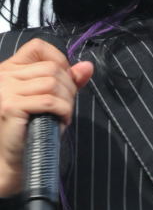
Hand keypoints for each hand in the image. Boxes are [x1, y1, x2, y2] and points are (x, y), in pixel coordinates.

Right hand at [0, 38, 93, 196]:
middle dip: (69, 88)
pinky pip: (49, 101)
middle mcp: (4, 75)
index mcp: (10, 70)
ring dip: (67, 102)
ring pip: (52, 83)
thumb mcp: (47, 103)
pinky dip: (63, 112)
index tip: (67, 82)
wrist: (11, 161)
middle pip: (51, 68)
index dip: (60, 61)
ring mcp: (5, 89)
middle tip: (67, 108)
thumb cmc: (29, 134)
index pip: (38, 48)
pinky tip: (61, 122)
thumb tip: (87, 67)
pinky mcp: (11, 106)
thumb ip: (66, 82)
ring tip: (63, 116)